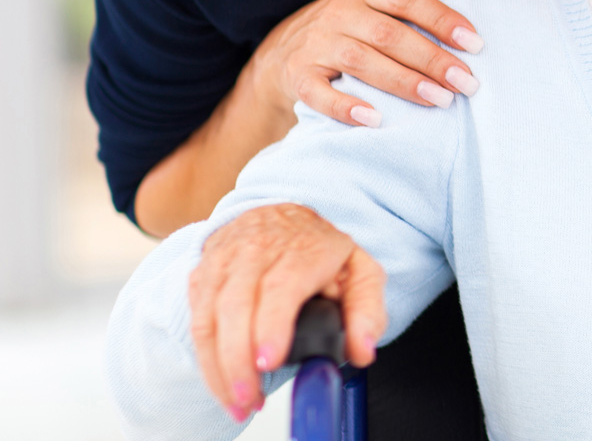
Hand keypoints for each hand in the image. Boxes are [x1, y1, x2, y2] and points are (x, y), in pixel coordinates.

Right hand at [188, 204, 384, 421]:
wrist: (280, 215)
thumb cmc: (321, 249)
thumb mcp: (360, 271)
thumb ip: (367, 312)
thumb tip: (362, 351)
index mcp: (302, 250)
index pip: (280, 287)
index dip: (271, 326)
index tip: (268, 362)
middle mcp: (256, 252)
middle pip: (236, 307)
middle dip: (238, 360)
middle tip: (250, 398)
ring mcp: (223, 264)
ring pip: (209, 318)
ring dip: (218, 368)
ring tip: (238, 403)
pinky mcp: (202, 278)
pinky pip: (197, 323)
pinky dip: (206, 361)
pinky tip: (223, 387)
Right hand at [249, 0, 480, 126]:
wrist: (286, 46)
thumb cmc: (353, 15)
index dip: (441, 19)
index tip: (475, 43)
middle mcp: (339, 13)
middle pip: (389, 35)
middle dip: (432, 59)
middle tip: (467, 82)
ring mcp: (316, 45)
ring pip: (361, 63)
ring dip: (403, 83)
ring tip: (440, 100)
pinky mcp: (299, 76)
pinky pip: (319, 93)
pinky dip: (345, 107)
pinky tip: (375, 120)